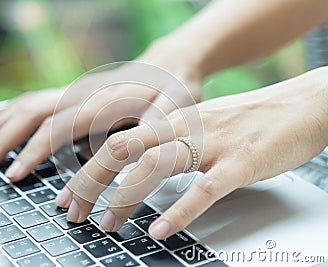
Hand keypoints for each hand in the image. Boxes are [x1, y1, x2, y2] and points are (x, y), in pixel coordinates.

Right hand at [0, 40, 201, 180]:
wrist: (173, 63)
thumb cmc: (175, 89)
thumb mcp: (173, 112)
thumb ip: (148, 134)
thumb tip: (120, 164)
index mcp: (103, 102)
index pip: (58, 127)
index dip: (34, 152)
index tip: (16, 175)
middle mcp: (84, 94)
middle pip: (33, 113)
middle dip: (5, 140)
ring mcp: (78, 92)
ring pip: (30, 105)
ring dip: (2, 125)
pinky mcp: (77, 94)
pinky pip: (37, 101)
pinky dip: (11, 112)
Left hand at [55, 67, 327, 238]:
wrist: (298, 105)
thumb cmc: (246, 121)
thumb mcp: (198, 126)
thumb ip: (168, 142)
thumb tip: (136, 169)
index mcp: (172, 119)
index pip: (116, 138)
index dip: (86, 167)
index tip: (68, 193)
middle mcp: (185, 126)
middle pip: (123, 147)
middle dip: (90, 181)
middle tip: (73, 211)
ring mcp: (212, 143)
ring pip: (157, 165)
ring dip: (126, 197)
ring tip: (108, 225)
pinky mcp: (240, 162)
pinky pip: (205, 188)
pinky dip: (181, 210)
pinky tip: (161, 230)